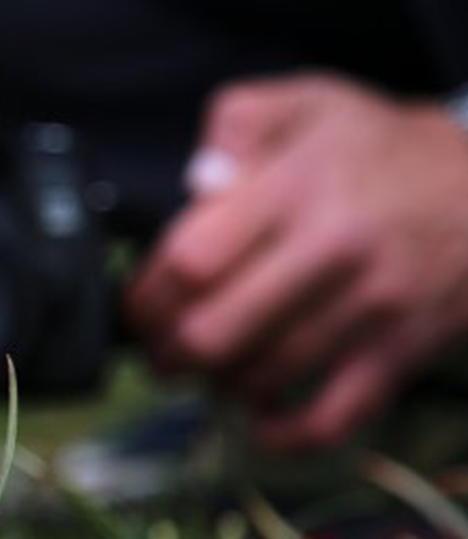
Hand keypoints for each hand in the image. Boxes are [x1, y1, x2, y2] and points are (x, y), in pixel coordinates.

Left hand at [128, 73, 467, 445]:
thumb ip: (237, 121)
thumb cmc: (380, 147)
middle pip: (215, 332)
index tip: (137, 308)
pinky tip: (260, 425)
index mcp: (294, 189)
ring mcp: (370, 307)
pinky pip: (335, 417)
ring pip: (264, 377)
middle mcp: (331, 250)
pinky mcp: (401, 351)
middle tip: (159, 351)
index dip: (147, 296)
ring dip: (217, 386)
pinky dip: (287, 436)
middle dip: (168, 353)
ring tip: (206, 371)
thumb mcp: (308, 102)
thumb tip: (195, 177)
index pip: (192, 261)